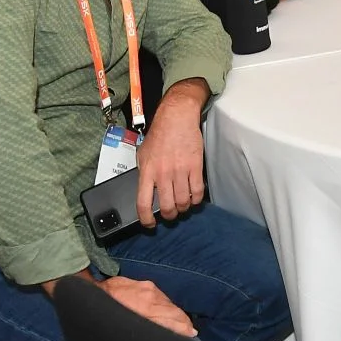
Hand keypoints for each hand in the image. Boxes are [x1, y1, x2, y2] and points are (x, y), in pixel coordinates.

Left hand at [100, 275, 196, 336]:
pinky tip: (173, 312)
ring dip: (178, 314)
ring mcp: (150, 289)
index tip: (191, 334)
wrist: (96, 288)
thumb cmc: (106, 311)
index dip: (181, 327)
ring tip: (186, 324)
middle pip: (173, 311)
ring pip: (170, 304)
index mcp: (144, 309)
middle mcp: (150, 297)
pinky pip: (164, 297)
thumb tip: (157, 333)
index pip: (169, 319)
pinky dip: (171, 307)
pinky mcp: (148, 284)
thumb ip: (143, 326)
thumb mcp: (122, 323)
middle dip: (184, 322)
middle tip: (192, 332)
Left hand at [135, 79, 207, 227]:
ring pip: (183, 202)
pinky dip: (196, 199)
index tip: (150, 224)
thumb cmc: (160, 134)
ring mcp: (180, 171)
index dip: (146, 219)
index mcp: (147, 171)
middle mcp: (163, 174)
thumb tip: (146, 191)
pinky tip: (194, 197)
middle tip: (171, 214)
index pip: (143, 203)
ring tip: (183, 205)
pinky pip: (198, 192)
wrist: (177, 117)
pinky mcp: (195, 166)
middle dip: (170, 215)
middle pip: (167, 207)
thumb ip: (144, 173)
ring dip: (183, 208)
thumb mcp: (143, 154)